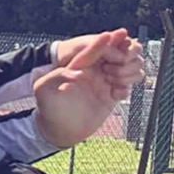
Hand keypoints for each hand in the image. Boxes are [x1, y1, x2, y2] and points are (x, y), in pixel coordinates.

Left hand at [33, 28, 129, 147]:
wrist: (59, 130)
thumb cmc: (48, 108)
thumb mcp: (43, 89)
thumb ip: (56, 76)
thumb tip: (79, 72)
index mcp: (79, 63)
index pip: (99, 47)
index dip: (109, 44)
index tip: (115, 44)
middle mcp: (95, 69)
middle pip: (121, 51)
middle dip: (124, 57)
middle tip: (110, 72)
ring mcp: (105, 80)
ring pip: (130, 66)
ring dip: (128, 71)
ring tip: (114, 82)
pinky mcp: (113, 94)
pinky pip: (129, 84)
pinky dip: (128, 86)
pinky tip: (116, 95)